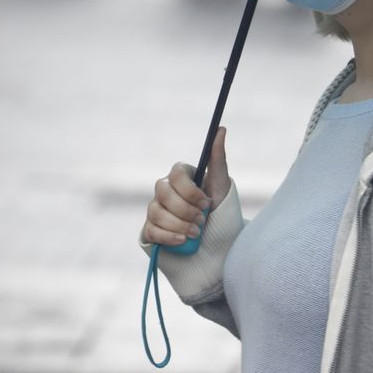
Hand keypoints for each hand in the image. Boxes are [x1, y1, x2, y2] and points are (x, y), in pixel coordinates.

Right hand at [141, 127, 230, 247]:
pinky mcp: (150, 229)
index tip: (206, 203)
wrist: (214, 243)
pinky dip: (168, 237)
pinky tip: (183, 241)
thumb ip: (218, 157)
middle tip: (202, 221)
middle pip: (163, 193)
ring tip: (196, 233)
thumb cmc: (219, 209)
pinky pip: (152, 231)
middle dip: (185, 210)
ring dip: (179, 225)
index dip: (190, 191)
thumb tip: (221, 129)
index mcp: (180, 176)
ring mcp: (155, 209)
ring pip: (157, 213)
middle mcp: (165, 190)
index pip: (176, 174)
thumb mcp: (221, 184)